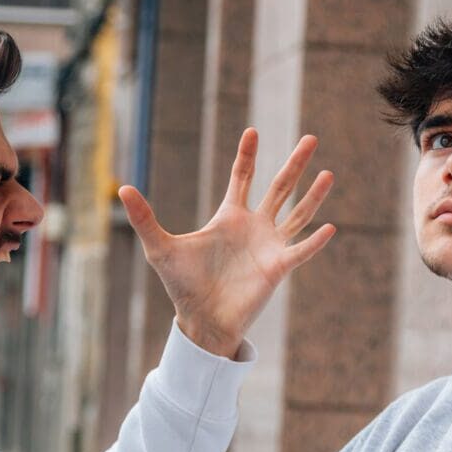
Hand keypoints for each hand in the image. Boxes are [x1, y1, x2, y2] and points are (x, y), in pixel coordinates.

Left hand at [119, 128, 334, 357]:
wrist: (200, 320)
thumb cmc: (182, 286)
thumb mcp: (159, 247)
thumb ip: (144, 218)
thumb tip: (121, 188)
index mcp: (229, 217)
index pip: (243, 177)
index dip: (247, 154)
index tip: (252, 131)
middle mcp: (254, 227)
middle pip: (280, 187)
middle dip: (295, 163)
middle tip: (311, 138)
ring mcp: (269, 246)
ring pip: (298, 214)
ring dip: (314, 196)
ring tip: (329, 173)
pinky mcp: (277, 268)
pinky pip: (300, 250)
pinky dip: (314, 241)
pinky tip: (330, 227)